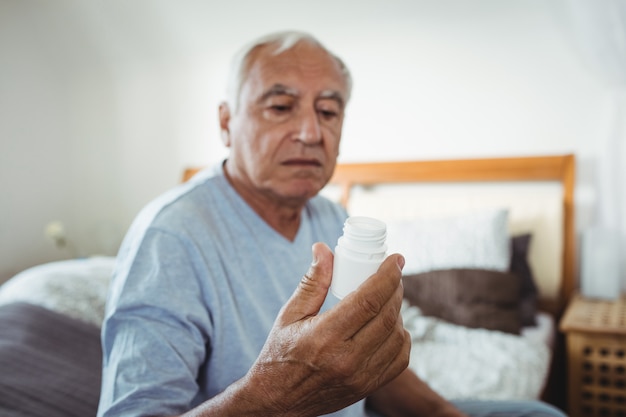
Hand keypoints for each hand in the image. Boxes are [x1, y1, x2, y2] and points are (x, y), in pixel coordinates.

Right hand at [242, 242, 409, 415]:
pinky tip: (389, 324)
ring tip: (387, 297)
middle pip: (387, 315)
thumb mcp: (289, 314)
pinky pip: (400, 358)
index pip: (369, 300)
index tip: (396, 259)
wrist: (278, 401)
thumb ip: (312, 281)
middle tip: (393, 273)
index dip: (388, 275)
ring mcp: (361, 377)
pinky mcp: (368, 388)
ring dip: (398, 311)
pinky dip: (401, 337)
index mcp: (324, 337)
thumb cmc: (280, 354)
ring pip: (398, 336)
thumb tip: (324, 248)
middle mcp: (346, 359)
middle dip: (396, 288)